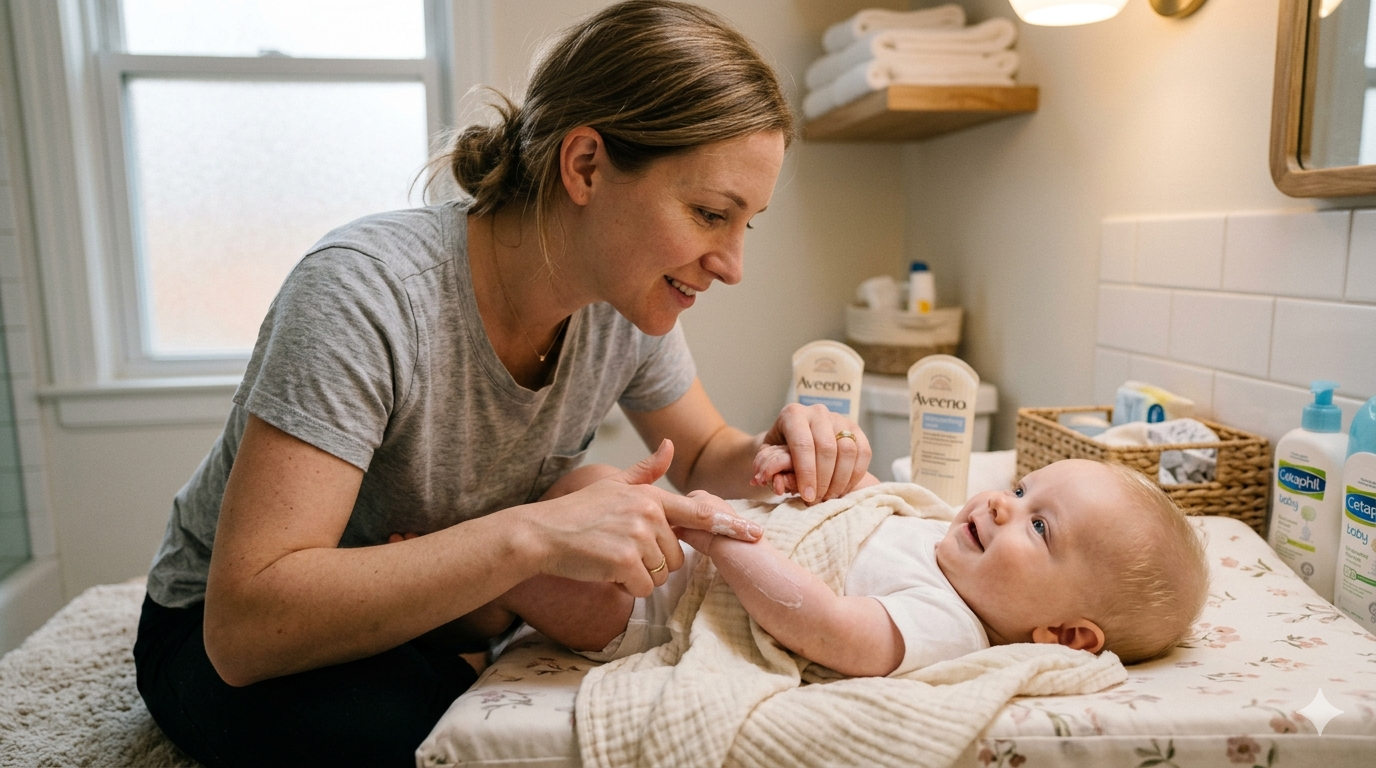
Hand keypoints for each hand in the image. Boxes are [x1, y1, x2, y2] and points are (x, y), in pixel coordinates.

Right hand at [519, 439, 761, 597]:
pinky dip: (627, 587)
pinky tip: (606, 571)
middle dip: (655, 561)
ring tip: (612, 557)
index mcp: (651, 497)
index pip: (699, 512)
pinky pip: (644, 588)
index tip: (755, 534)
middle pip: (678, 556)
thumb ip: (646, 472)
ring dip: (640, 575)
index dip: (729, 525)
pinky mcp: (624, 562)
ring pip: (662, 574)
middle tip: (623, 549)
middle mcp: (649, 515)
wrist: (542, 533)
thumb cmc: (577, 512)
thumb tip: (669, 446)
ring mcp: (637, 538)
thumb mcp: (613, 484)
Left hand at [754, 404, 871, 503]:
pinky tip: (842, 489)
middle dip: (823, 480)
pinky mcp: (856, 429)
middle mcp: (817, 412)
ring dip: (840, 480)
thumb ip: (765, 467)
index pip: (803, 444)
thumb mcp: (765, 457)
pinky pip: (863, 452)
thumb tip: (761, 480)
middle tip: (817, 500)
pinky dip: (855, 475)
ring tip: (829, 497)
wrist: (793, 439)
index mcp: (792, 414)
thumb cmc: (778, 451)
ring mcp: (839, 418)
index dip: (806, 473)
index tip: (807, 497)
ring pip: (847, 451)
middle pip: (827, 448)